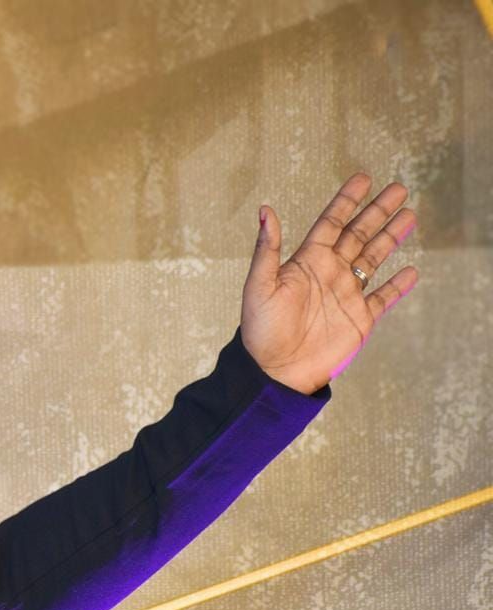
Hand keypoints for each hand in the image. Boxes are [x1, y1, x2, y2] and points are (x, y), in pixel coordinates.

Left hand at [240, 172, 419, 394]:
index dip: (347, 200)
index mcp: (307, 262)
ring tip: (409, 215)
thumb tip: (266, 210)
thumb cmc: (260, 331)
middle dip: (378, 211)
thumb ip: (267, 249)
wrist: (274, 372)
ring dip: (391, 237)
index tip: (364, 178)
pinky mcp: (360, 319)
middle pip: (359, 234)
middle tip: (399, 188)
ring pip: (374, 258)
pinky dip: (398, 285)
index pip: (331, 222)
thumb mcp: (259, 286)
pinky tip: (411, 270)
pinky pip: (383, 297)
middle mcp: (329, 273)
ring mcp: (346, 294)